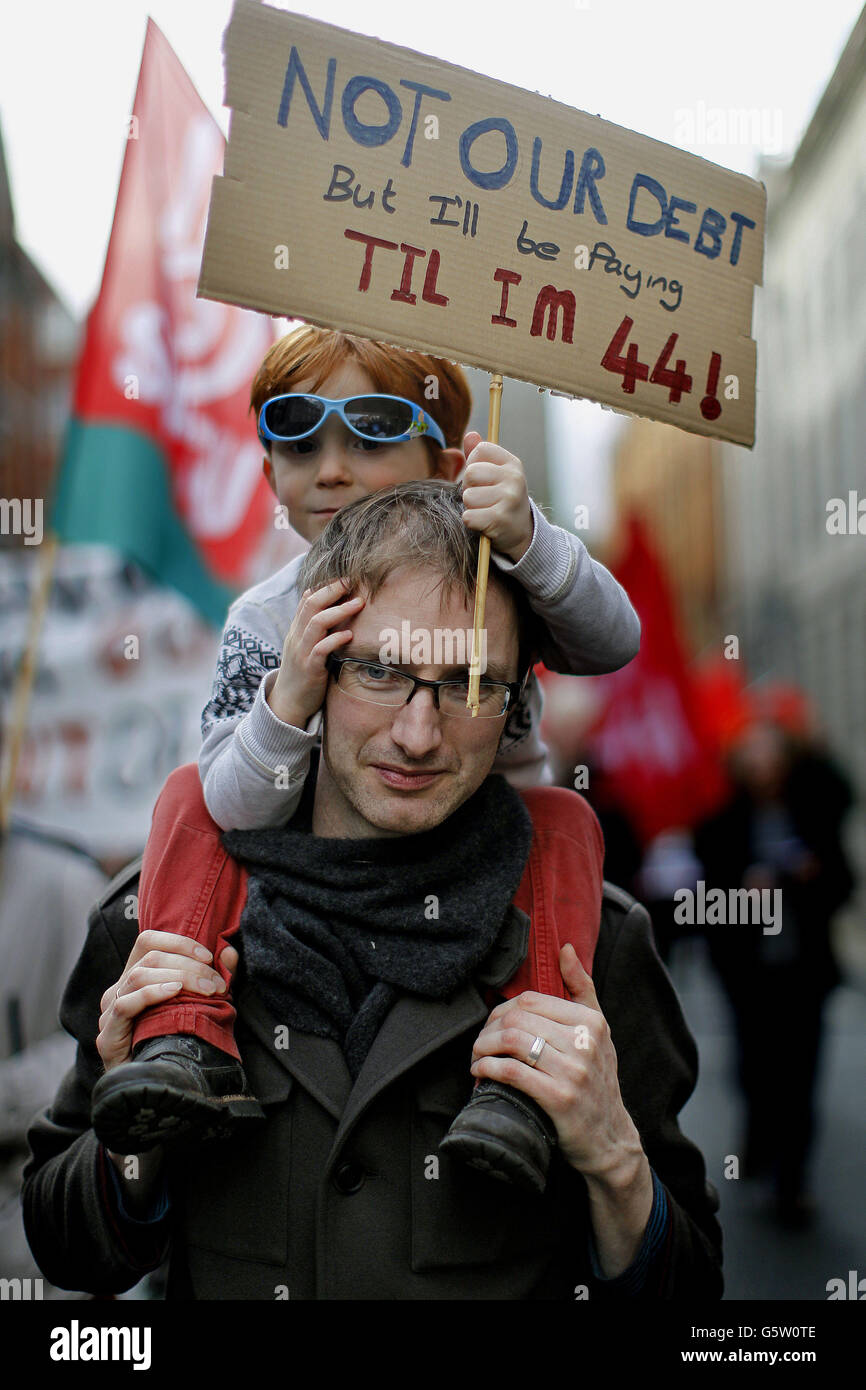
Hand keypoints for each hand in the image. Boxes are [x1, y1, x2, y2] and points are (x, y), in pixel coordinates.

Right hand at [96, 931, 236, 1073]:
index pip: (148, 942)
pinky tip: (175, 993)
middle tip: (215, 983)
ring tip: (205, 990)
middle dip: (189, 965)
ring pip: (139, 975)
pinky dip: (153, 993)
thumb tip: (230, 951)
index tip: (209, 956)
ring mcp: (110, 1011)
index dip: (179, 942)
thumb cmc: (175, 1043)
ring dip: (179, 977)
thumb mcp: (198, 1005)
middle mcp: (118, 990)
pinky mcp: (108, 1035)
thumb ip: (212, 978)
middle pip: (150, 957)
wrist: (152, 1090)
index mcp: (135, 979)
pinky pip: (126, 1004)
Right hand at [267, 579, 364, 728]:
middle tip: (352, 582)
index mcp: (297, 630)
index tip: (346, 578)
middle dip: (332, 590)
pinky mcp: (309, 669)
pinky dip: (335, 640)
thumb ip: (314, 628)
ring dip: (339, 611)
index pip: (308, 600)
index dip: (326, 586)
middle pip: (312, 605)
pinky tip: (350, 635)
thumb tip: (327, 604)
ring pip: (316, 623)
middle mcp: (297, 637)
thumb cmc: (303, 673)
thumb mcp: (305, 646)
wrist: (288, 703)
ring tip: (358, 603)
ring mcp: (301, 652)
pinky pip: (320, 650)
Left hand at [461, 431, 533, 561]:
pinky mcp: (500, 519)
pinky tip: (485, 523)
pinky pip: (468, 517)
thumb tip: (470, 435)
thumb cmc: (502, 499)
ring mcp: (509, 498)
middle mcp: (514, 478)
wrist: (521, 532)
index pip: (480, 450)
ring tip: (485, 510)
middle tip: (483, 498)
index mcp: (512, 463)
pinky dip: (471, 522)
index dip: (474, 464)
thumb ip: (479, 455)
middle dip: (470, 487)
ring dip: (471, 507)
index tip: (484, 479)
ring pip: (468, 496)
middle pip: (470, 473)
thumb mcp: (496, 474)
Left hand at [469, 943, 643, 1182]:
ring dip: (483, 1049)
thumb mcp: (598, 1033)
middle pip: (517, 1018)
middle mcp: (585, 1043)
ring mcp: (574, 1071)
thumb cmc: (597, 1082)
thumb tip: (565, 949)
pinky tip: (480, 1074)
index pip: (531, 999)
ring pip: (511, 1041)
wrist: (610, 1139)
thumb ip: (582, 989)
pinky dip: (487, 1070)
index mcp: (592, 1021)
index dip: (502, 1009)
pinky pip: (511, 1072)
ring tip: (477, 1058)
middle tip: (479, 1044)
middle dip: (488, 1030)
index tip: (492, 1025)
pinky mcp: (559, 1099)